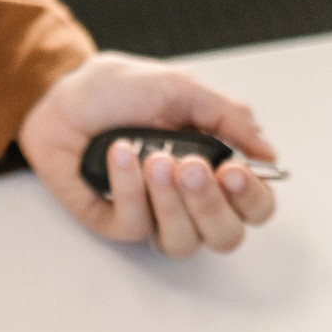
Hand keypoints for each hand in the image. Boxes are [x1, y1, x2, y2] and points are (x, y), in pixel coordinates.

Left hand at [17, 52, 278, 256]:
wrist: (65, 95)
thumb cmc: (121, 91)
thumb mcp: (183, 89)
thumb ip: (230, 118)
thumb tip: (267, 153)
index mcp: (215, 169)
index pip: (254, 206)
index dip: (251, 197)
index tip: (233, 169)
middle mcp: (190, 201)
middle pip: (225, 236)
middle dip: (210, 204)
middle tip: (189, 166)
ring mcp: (154, 216)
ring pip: (183, 242)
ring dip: (171, 201)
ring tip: (153, 157)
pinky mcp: (117, 223)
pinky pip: (136, 225)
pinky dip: (129, 187)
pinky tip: (119, 152)